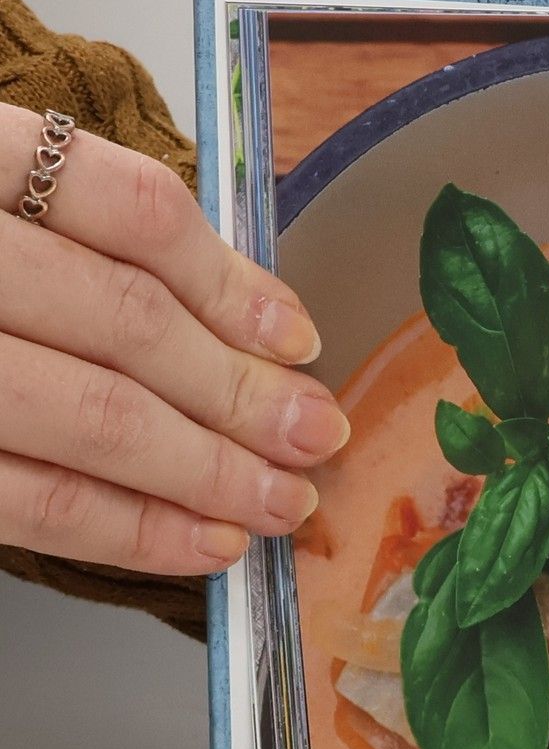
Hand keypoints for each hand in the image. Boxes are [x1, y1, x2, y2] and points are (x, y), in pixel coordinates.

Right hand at [0, 108, 345, 574]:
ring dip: (208, 471)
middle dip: (239, 392)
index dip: (227, 279)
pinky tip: (205, 542)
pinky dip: (134, 529)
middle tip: (316, 435)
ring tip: (283, 500)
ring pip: (91, 415)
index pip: (121, 206)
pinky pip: (32, 501)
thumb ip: (83, 239)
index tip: (297, 337)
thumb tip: (248, 324)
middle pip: (121, 321)